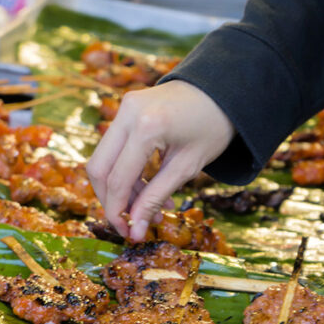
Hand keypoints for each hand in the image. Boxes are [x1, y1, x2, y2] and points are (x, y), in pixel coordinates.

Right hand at [86, 80, 234, 241]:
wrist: (224, 90)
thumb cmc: (213, 127)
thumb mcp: (186, 168)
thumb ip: (155, 199)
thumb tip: (135, 231)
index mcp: (147, 126)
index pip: (117, 180)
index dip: (117, 211)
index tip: (127, 234)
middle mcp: (127, 113)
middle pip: (98, 169)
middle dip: (110, 200)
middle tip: (130, 222)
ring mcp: (123, 107)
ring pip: (102, 159)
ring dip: (119, 187)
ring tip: (148, 205)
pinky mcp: (125, 108)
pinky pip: (114, 147)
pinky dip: (124, 170)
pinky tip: (147, 186)